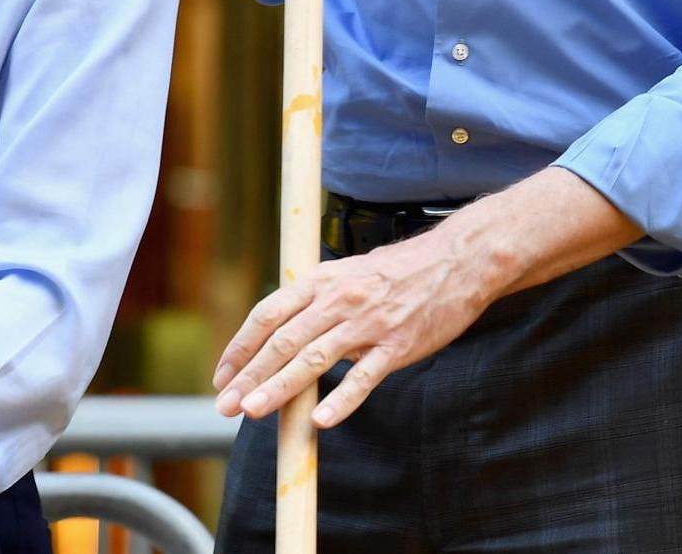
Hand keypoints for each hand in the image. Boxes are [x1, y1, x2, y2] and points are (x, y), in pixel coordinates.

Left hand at [212, 223, 498, 429]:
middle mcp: (340, 300)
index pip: (268, 314)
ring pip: (314, 358)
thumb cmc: (403, 269)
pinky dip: (342, 399)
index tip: (222, 376)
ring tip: (253, 411)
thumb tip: (282, 330)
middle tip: (226, 406)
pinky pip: (364, 376)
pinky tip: (322, 420)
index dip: (241, 347)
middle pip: (283, 340)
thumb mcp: (350, 272)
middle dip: (250, 375)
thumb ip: (317, 299)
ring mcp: (368, 323)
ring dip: (280, 387)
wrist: (459, 260)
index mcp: (324, 281)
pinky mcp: (397, 345)